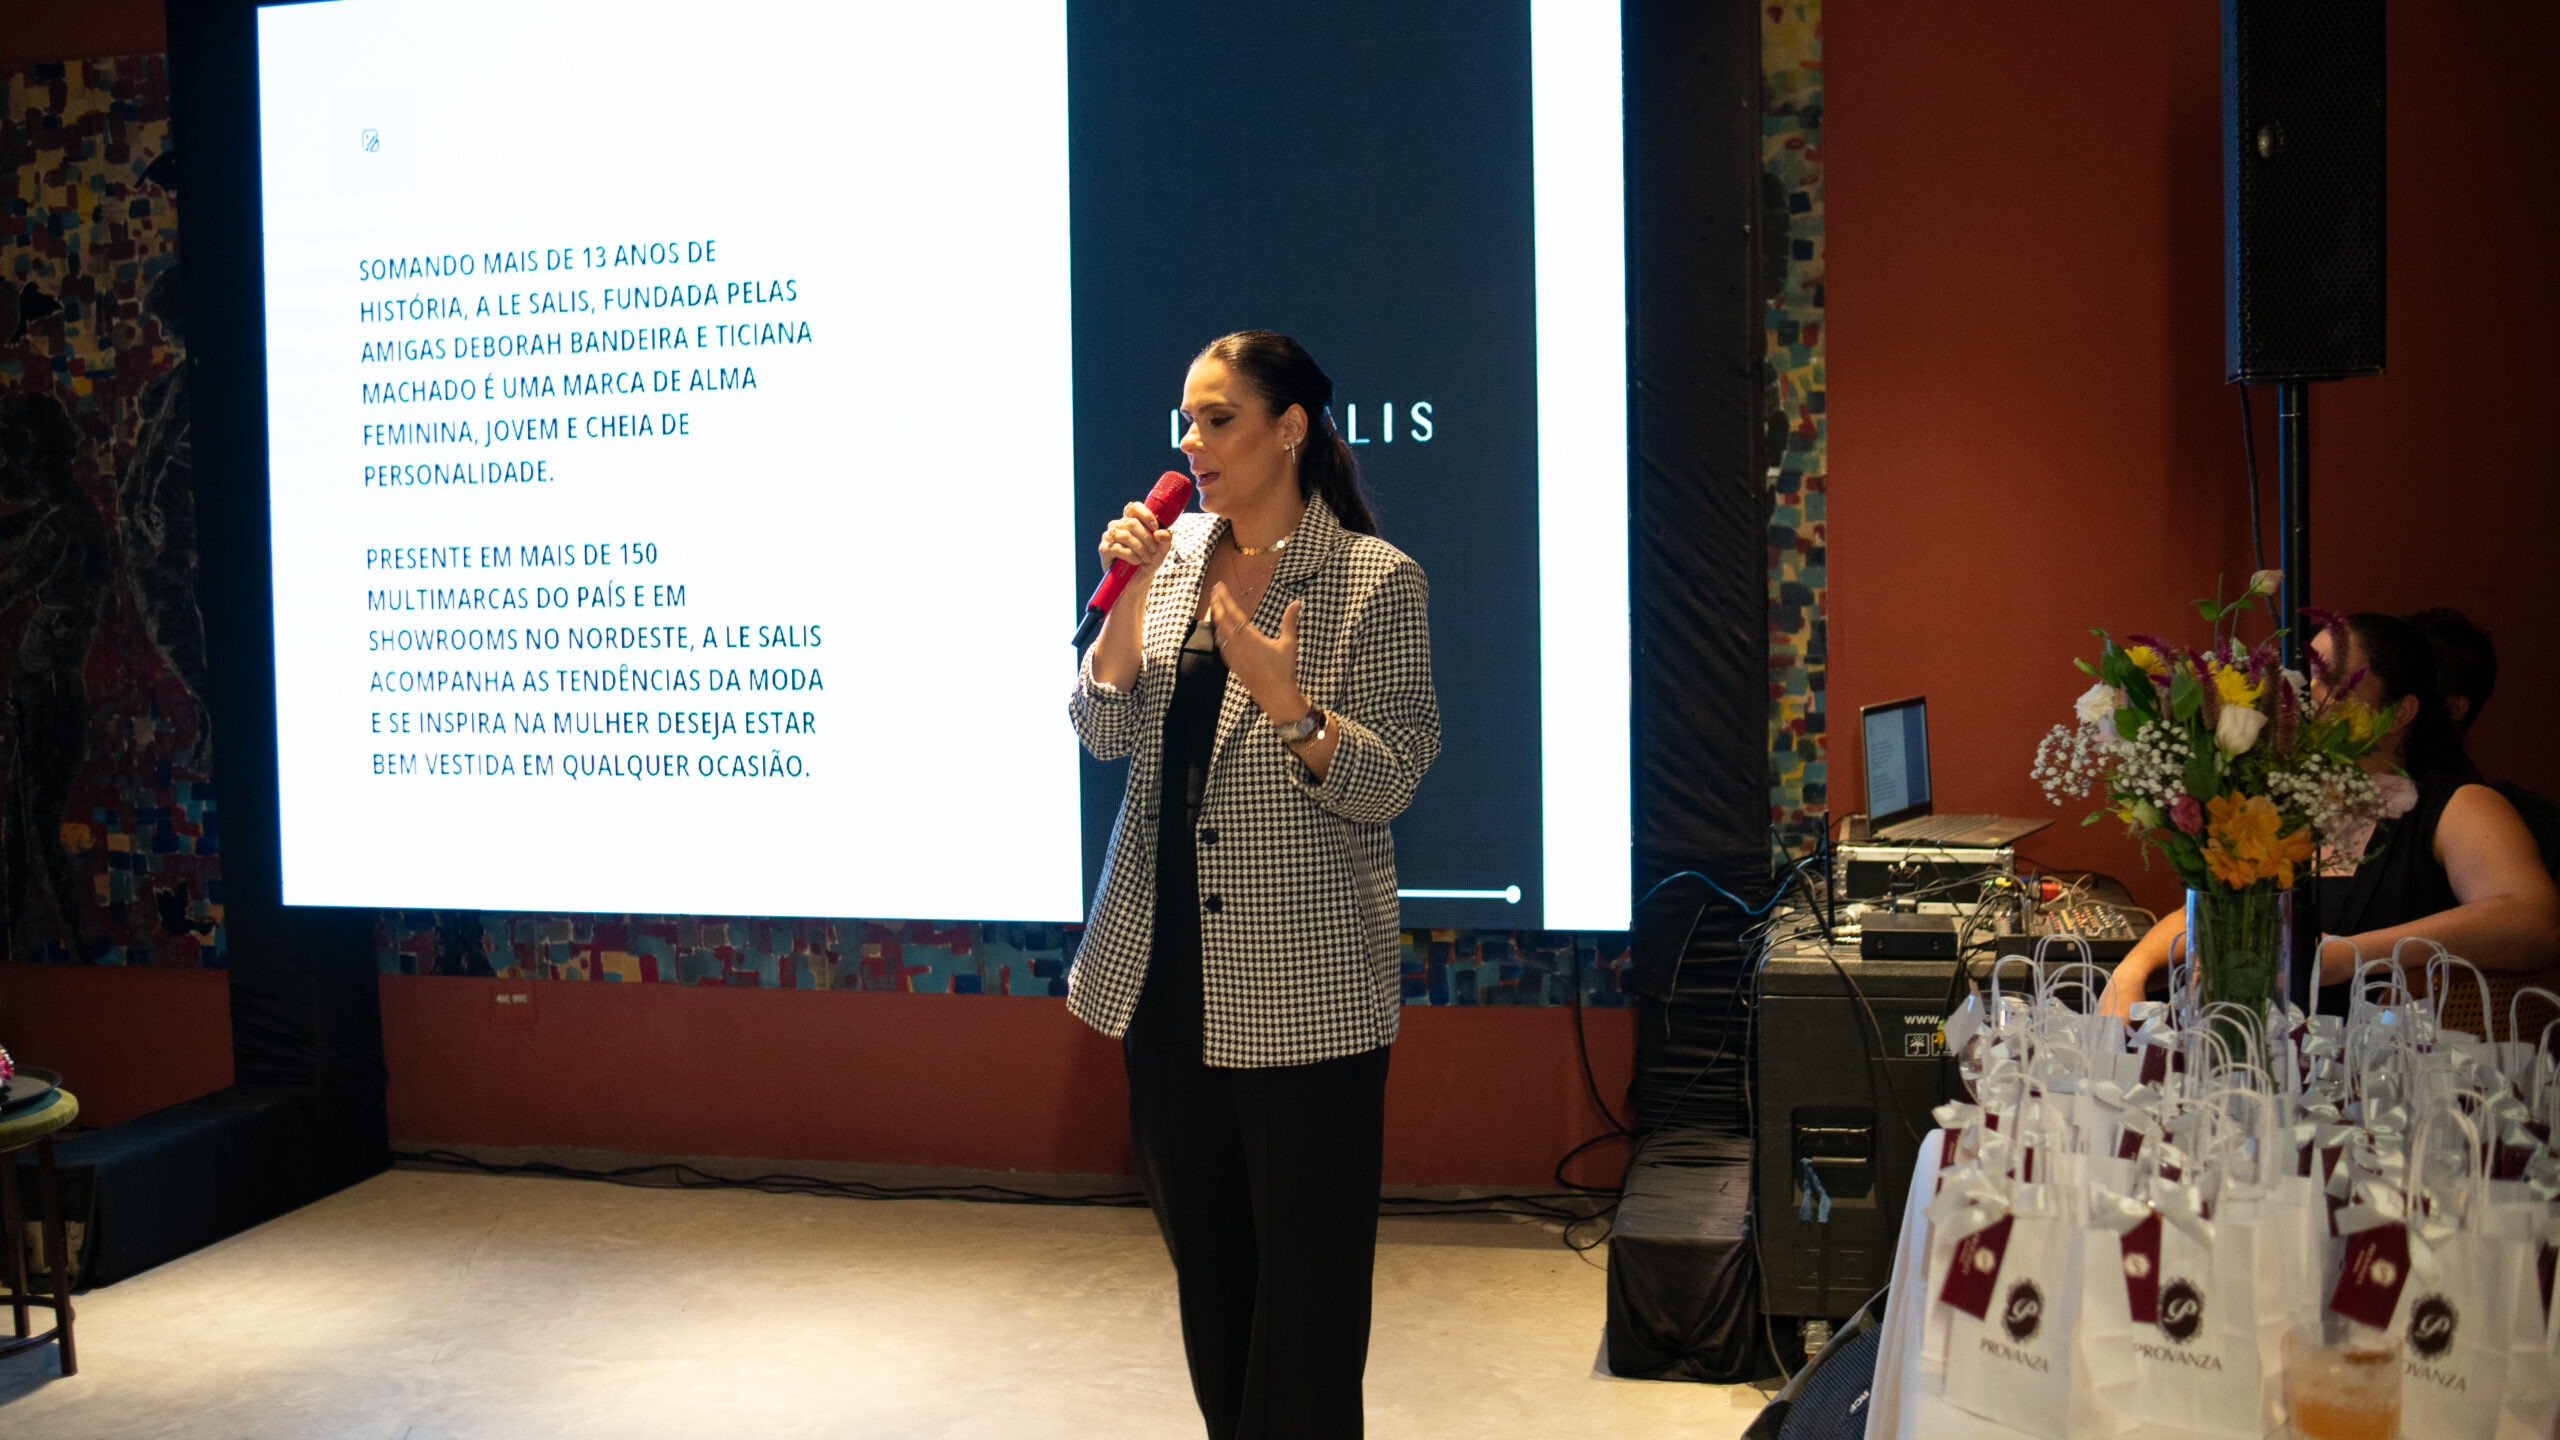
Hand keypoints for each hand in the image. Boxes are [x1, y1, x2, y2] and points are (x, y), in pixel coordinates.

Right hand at [1098, 502, 1173, 576]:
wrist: (1137, 580)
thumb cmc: (1148, 561)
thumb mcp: (1162, 550)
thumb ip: (1166, 539)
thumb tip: (1159, 533)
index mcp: (1131, 520)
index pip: (1134, 507)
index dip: (1145, 515)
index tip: (1155, 528)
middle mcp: (1118, 525)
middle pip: (1132, 522)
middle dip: (1147, 538)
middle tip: (1153, 551)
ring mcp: (1109, 536)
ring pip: (1126, 535)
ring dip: (1140, 548)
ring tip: (1146, 559)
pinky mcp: (1104, 549)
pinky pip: (1118, 548)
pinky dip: (1130, 555)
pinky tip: (1136, 561)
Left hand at [1206, 585, 1306, 721]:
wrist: (1276, 697)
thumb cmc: (1284, 670)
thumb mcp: (1290, 644)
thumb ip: (1290, 621)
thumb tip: (1297, 602)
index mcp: (1250, 638)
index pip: (1233, 613)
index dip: (1224, 598)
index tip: (1219, 587)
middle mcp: (1238, 645)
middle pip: (1221, 620)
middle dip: (1216, 604)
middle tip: (1214, 591)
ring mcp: (1233, 656)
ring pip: (1219, 633)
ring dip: (1216, 618)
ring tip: (1215, 607)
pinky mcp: (1233, 665)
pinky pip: (1221, 646)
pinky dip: (1218, 634)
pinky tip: (1219, 632)